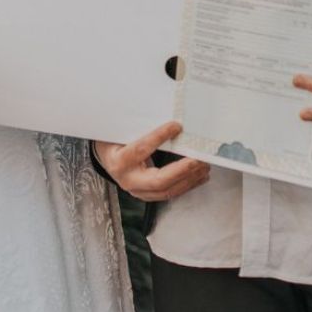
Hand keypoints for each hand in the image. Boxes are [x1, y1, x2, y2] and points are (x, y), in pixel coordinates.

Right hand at [94, 121, 209, 201]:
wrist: (107, 159)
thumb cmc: (116, 141)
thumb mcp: (122, 131)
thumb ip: (140, 125)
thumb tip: (166, 115)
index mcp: (119, 160)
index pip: (141, 149)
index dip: (158, 137)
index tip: (176, 126)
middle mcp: (128, 180)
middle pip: (158, 180)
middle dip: (182, 170)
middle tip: (199, 159)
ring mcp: (138, 191)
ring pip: (167, 191)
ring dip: (189, 179)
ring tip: (204, 166)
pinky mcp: (148, 195)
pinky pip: (170, 193)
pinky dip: (187, 185)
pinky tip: (200, 176)